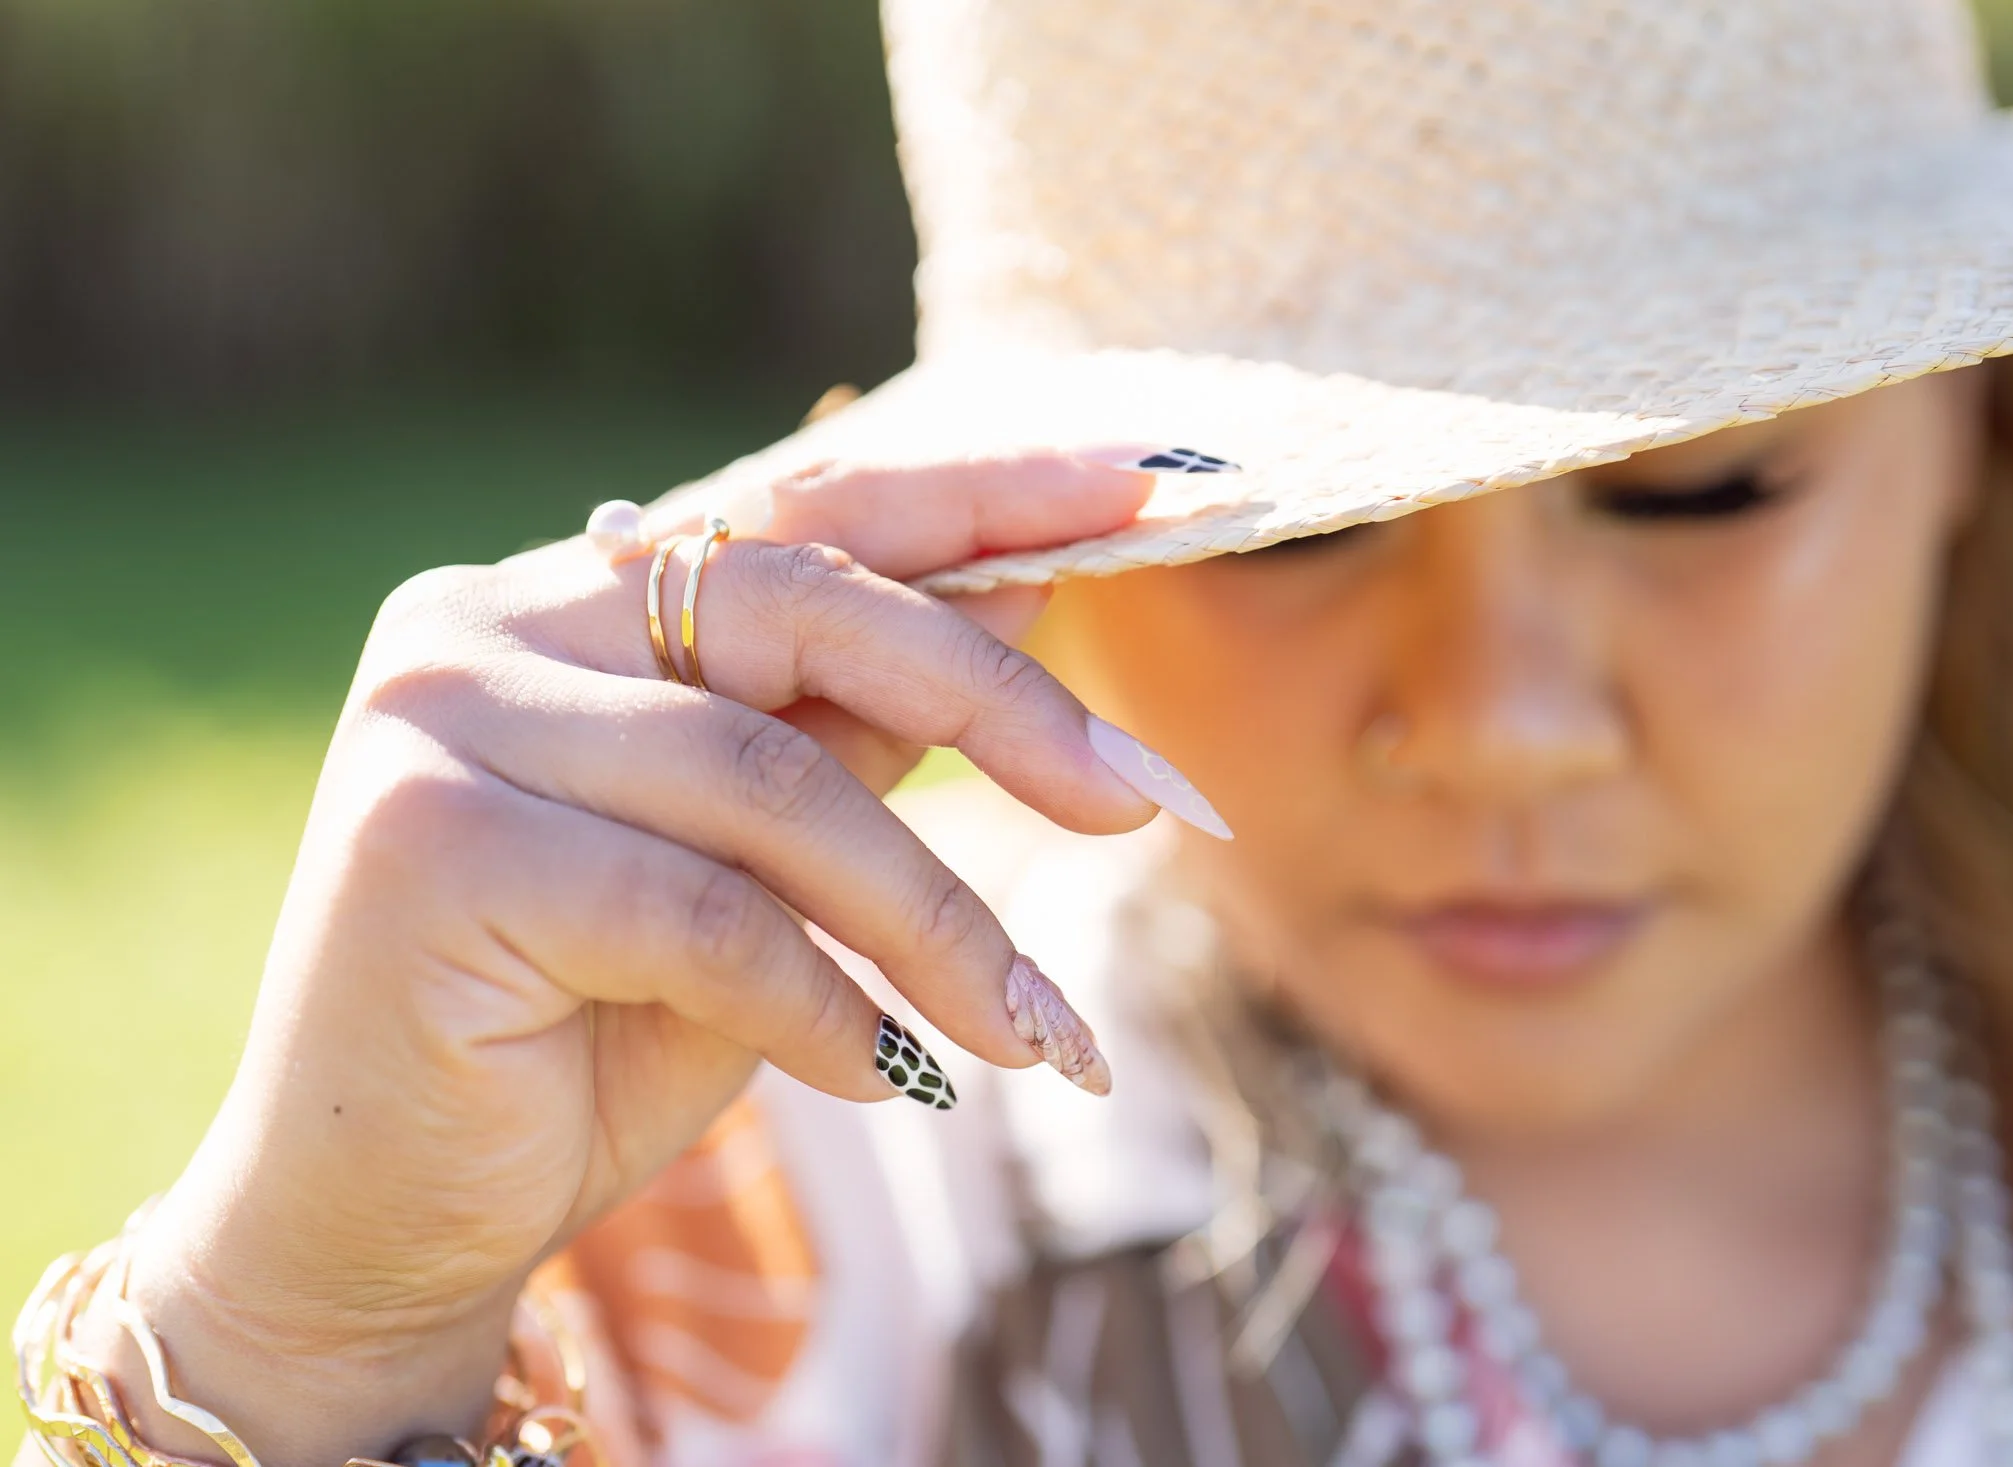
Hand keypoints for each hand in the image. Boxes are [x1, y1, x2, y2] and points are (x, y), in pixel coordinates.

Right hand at [85, 450, 1204, 1464]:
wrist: (383, 1218)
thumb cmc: (586, 1034)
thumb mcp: (760, 870)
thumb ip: (852, 735)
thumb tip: (1022, 603)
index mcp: (568, 600)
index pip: (800, 510)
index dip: (979, 497)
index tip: (1149, 487)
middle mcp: (487, 622)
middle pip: (806, 607)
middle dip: (1001, 706)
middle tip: (1144, 799)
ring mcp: (443, 722)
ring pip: (772, 781)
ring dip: (936, 919)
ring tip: (1034, 1031)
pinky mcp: (432, 846)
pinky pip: (707, 912)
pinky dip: (827, 1004)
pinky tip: (887, 1078)